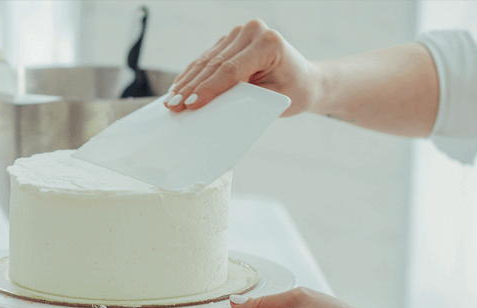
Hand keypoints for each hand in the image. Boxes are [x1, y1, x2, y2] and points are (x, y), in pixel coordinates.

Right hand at [164, 19, 318, 116]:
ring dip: (188, 81)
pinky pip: (207, 58)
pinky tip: (179, 87)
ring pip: (207, 60)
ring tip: (171, 100)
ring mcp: (240, 34)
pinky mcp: (231, 41)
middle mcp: (253, 31)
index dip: (208, 88)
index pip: (231, 69)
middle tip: (174, 106)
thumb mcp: (274, 100)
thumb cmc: (294, 92)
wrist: (305, 80)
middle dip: (192, 87)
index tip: (191, 104)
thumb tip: (213, 106)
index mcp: (268, 43)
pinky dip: (193, 74)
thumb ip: (246, 99)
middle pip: (215, 64)